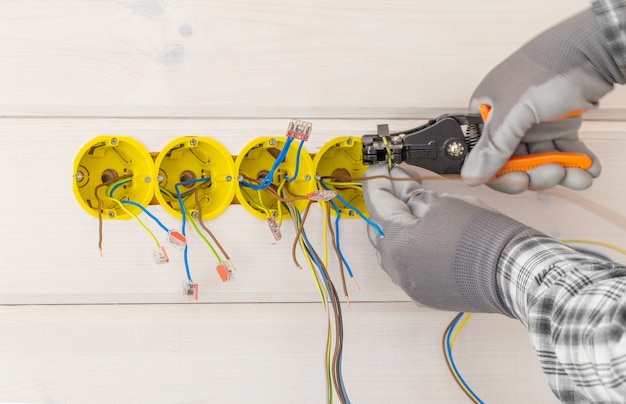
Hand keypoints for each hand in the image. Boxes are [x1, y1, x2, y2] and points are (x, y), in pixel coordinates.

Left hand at [362, 165, 537, 312]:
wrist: (514, 273)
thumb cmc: (484, 237)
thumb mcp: (446, 203)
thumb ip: (417, 198)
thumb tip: (406, 193)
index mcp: (397, 244)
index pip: (377, 205)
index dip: (378, 183)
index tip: (379, 171)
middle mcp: (397, 269)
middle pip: (381, 229)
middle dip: (388, 205)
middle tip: (400, 185)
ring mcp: (411, 285)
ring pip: (393, 251)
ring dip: (399, 228)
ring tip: (415, 209)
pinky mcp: (426, 295)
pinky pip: (409, 268)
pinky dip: (411, 250)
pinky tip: (424, 236)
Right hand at [462, 8, 622, 193]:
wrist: (595, 50)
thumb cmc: (549, 68)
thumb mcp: (515, 111)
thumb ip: (493, 146)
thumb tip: (470, 175)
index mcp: (487, 113)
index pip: (484, 155)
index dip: (501, 174)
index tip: (520, 182)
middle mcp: (508, 121)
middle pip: (513, 163)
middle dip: (536, 174)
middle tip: (554, 173)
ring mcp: (534, 124)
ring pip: (540, 162)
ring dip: (561, 172)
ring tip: (580, 174)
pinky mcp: (559, 125)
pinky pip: (563, 152)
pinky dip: (576, 163)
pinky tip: (588, 169)